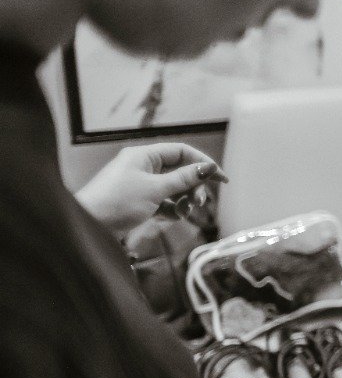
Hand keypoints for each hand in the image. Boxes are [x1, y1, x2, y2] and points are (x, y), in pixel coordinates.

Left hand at [76, 143, 226, 234]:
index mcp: (144, 156)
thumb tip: (208, 168)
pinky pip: (162, 202)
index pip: (181, 152)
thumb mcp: (155, 189)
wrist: (87, 226)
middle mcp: (142, 167)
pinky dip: (171, 209)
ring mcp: (139, 185)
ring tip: (184, 212)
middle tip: (199, 201)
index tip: (219, 178)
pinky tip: (173, 217)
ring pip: (172, 188)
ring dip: (183, 199)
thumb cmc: (116, 202)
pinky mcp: (137, 202)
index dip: (202, 163)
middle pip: (179, 171)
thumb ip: (184, 179)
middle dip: (192, 186)